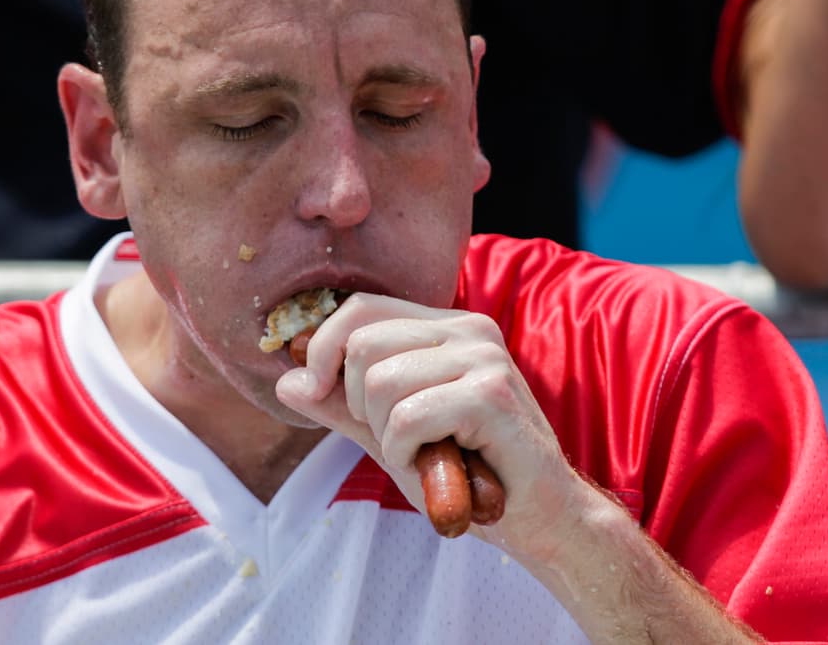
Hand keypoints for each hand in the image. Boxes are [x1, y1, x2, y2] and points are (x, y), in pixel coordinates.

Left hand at [275, 293, 583, 559]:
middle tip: (398, 438)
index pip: (360, 309)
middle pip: (361, 343)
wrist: (542, 519)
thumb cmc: (469, 474)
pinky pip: (408, 417)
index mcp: (445, 328)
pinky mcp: (492, 394)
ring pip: (380, 382)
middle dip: (359, 405)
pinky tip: (439, 465)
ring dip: (389, 436)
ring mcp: (484, 358)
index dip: (322, 348)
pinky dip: (409, 452)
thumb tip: (285, 382)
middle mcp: (468, 330)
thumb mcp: (391, 435)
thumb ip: (342, 407)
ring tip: (427, 454)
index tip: (315, 392)